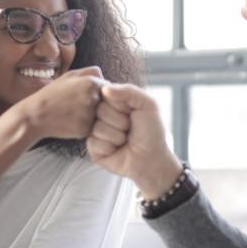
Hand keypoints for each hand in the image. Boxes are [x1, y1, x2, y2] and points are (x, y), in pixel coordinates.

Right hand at [7, 66, 106, 139]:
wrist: (36, 115)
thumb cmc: (53, 94)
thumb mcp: (69, 76)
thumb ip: (90, 72)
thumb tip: (105, 77)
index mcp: (91, 83)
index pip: (109, 88)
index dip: (100, 92)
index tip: (87, 95)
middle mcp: (94, 98)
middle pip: (108, 103)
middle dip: (99, 105)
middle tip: (79, 105)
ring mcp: (90, 115)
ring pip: (101, 116)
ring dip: (93, 116)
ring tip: (74, 113)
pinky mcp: (86, 129)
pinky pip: (93, 127)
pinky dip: (86, 126)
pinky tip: (72, 122)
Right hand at [87, 83, 181, 198]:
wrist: (152, 158)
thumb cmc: (151, 131)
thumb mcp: (147, 104)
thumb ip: (129, 91)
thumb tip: (104, 89)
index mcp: (114, 101)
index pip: (105, 92)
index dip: (120, 103)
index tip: (131, 110)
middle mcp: (102, 114)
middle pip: (100, 109)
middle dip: (120, 120)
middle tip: (129, 128)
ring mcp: (96, 131)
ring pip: (97, 127)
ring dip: (117, 135)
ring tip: (125, 139)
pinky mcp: (93, 148)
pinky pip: (94, 142)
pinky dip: (110, 146)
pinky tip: (117, 149)